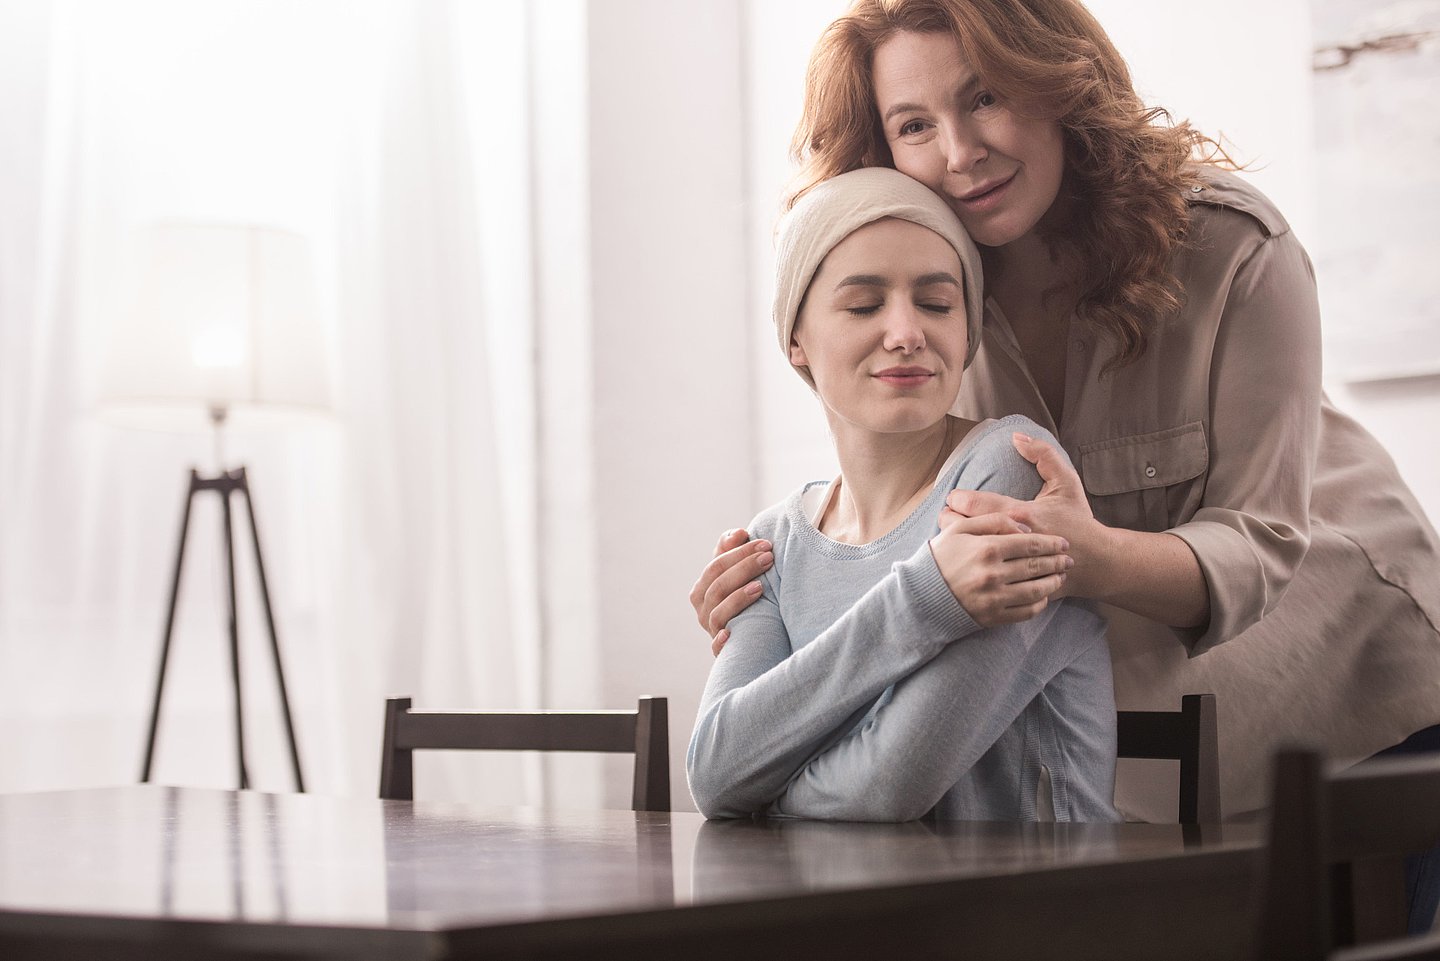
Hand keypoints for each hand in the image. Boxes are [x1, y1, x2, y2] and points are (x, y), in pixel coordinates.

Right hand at [689, 529, 772, 655]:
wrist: (756, 637)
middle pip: (717, 586)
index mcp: (703, 588)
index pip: (716, 565)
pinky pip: (716, 649)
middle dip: (743, 569)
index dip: (740, 553)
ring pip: (718, 613)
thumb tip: (740, 533)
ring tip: (760, 586)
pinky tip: (731, 634)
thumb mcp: (737, 571)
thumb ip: (733, 549)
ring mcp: (711, 630)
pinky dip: (720, 641)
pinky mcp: (721, 652)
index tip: (766, 544)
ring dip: (737, 598)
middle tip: (768, 558)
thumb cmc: (745, 596)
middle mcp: (703, 610)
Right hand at [929, 509, 1071, 625]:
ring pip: (1036, 590)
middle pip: (1036, 566)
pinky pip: (1026, 611)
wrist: (920, 595)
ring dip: (1053, 582)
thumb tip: (1023, 527)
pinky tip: (1044, 596)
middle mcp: (993, 573)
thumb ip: (992, 521)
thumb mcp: (960, 529)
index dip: (1051, 543)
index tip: (1063, 543)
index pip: (1030, 543)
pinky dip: (1039, 604)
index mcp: (987, 548)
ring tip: (1060, 576)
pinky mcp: (993, 616)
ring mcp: (994, 597)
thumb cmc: (941, 557)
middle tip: (1069, 559)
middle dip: (1057, 561)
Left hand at [946, 433, 1108, 599]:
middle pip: (963, 529)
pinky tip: (965, 557)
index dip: (956, 499)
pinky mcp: (1012, 582)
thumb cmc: (1079, 521)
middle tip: (945, 514)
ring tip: (950, 533)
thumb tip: (1016, 436)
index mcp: (1020, 514)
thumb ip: (1043, 455)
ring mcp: (1011, 563)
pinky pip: (981, 573)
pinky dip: (970, 565)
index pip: (973, 504)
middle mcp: (1011, 539)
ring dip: (954, 542)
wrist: (1097, 562)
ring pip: (968, 553)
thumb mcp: (1067, 482)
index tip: (953, 497)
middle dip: (948, 519)